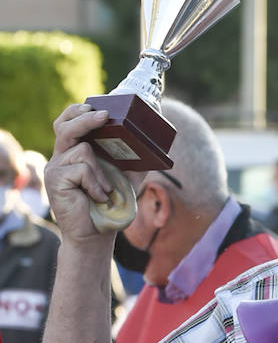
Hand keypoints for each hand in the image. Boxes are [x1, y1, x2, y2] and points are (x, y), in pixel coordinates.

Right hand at [46, 104, 141, 243]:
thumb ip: (135, 157)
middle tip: (104, 116)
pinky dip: (96, 183)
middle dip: (86, 118)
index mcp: (74, 151)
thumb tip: (156, 136)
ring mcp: (55, 168)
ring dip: (100, 171)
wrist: (97, 235)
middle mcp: (61, 157)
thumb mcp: (126, 176)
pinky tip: (98, 197)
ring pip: (82, 150)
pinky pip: (81, 169)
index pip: (68, 122)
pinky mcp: (55, 180)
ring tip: (106, 190)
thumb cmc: (111, 205)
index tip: (96, 107)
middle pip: (66, 126)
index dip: (78, 111)